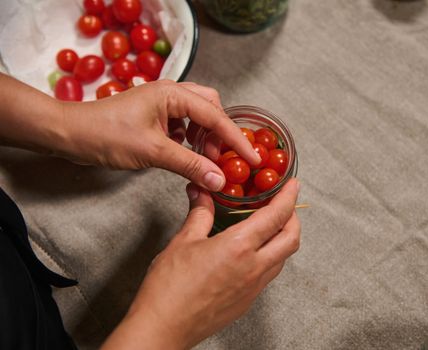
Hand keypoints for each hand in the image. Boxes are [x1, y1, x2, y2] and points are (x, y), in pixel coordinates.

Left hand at [59, 80, 259, 190]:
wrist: (71, 134)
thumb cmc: (107, 135)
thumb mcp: (153, 152)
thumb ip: (190, 165)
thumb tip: (220, 181)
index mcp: (174, 94)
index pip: (216, 117)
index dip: (236, 140)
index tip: (253, 159)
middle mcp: (172, 93)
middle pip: (211, 109)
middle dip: (220, 134)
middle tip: (222, 159)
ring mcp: (162, 103)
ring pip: (198, 116)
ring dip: (206, 137)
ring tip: (205, 159)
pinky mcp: (155, 116)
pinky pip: (183, 124)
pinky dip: (191, 139)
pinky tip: (187, 154)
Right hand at [101, 179, 300, 349]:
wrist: (164, 327)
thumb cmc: (169, 288)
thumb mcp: (183, 242)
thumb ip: (200, 214)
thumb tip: (201, 194)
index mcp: (238, 248)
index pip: (276, 216)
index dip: (288, 197)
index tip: (293, 186)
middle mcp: (253, 268)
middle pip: (291, 239)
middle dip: (293, 218)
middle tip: (284, 206)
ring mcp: (253, 288)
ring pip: (283, 258)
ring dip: (283, 238)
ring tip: (268, 226)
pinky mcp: (247, 301)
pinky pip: (268, 274)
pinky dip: (270, 256)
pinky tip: (252, 252)